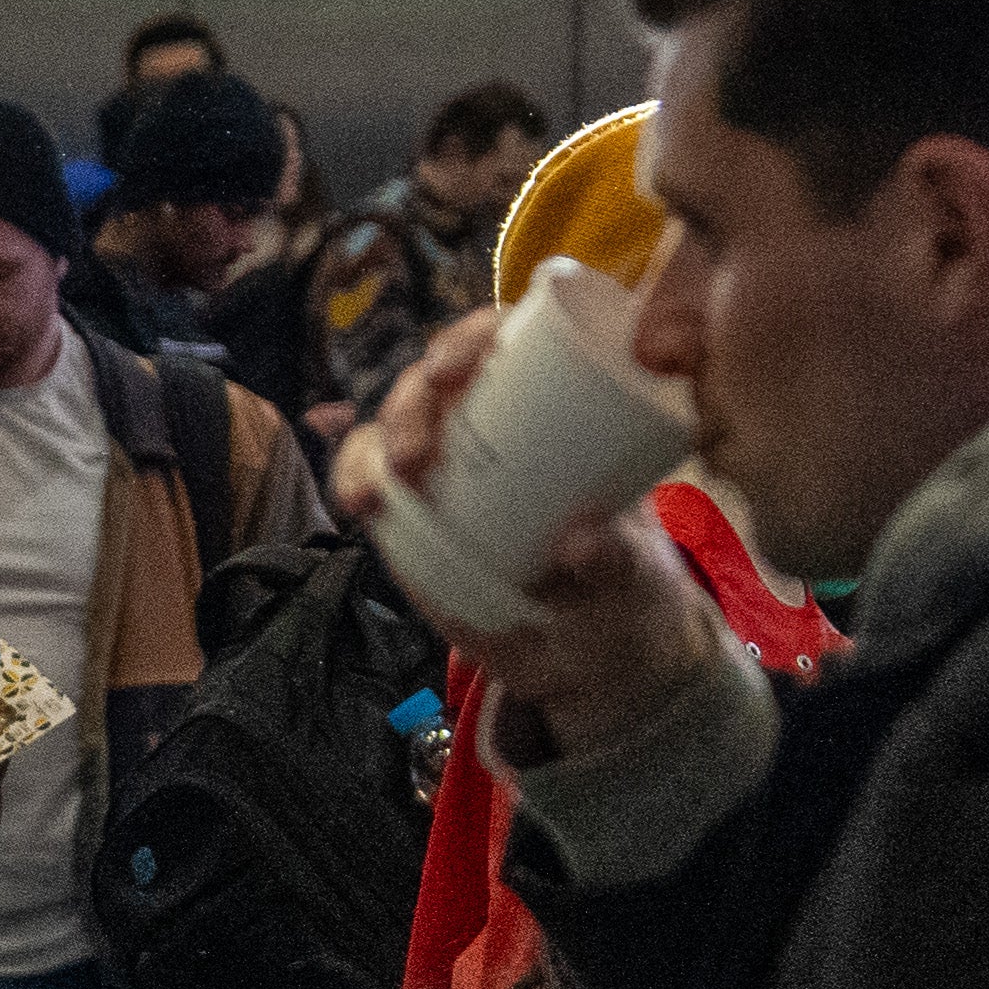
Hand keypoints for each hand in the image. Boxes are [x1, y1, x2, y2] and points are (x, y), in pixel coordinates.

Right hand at [337, 307, 725, 736]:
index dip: (478, 337)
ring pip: (398, 420)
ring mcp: (450, 466)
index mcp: (564, 411)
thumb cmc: (624, 590)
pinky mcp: (413, 510)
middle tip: (416, 448)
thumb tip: (578, 543)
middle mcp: (498, 424)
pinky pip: (370, 476)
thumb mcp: (633, 574)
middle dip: (416, 396)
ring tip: (385, 487)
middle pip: (443, 376)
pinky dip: (355, 479)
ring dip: (382, 439)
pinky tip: (360, 502)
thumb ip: (615, 560)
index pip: (515, 343)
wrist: (584, 651)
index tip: (462, 366)